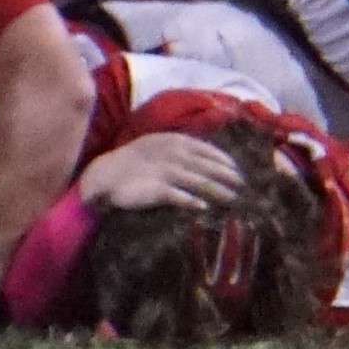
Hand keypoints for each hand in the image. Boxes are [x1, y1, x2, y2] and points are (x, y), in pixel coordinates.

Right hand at [77, 133, 244, 213]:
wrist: (104, 176)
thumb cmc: (136, 163)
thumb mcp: (159, 149)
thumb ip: (183, 152)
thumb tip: (212, 164)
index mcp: (171, 141)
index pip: (205, 149)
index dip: (224, 160)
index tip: (240, 171)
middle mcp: (169, 153)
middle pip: (205, 165)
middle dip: (227, 175)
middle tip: (244, 187)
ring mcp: (161, 171)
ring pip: (196, 180)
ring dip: (216, 189)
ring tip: (232, 199)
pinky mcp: (153, 189)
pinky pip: (176, 195)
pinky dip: (190, 200)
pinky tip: (203, 207)